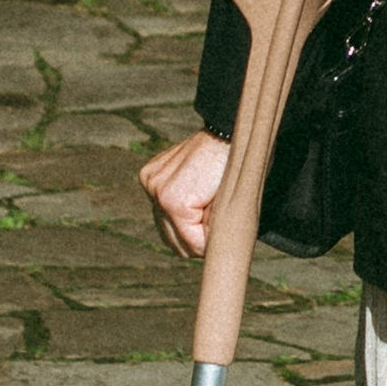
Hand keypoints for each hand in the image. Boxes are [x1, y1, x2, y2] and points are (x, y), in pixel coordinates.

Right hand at [140, 128, 230, 259]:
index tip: (225, 228)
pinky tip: (192, 196)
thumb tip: (206, 253)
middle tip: (216, 222)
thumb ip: (213, 233)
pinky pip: (161, 208)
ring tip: (205, 208)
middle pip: (174, 241)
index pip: (191, 246)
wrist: (227, 132)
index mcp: (174, 202)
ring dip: (185, 225)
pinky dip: (176, 210)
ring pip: (165, 227)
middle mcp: (156, 191)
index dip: (211, 242)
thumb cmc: (238, 168)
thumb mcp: (231, 207)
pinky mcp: (149, 174)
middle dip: (196, 238)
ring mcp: (150, 181)